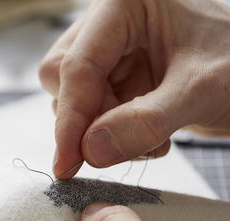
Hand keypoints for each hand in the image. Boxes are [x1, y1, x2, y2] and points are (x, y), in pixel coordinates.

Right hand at [39, 0, 229, 178]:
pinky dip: (113, 133)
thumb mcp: (200, 90)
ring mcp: (110, 51)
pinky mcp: (116, 76)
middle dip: (90, 119)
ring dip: (101, 130)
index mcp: (124, 5)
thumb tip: (90, 151)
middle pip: (63, 77)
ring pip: (73, 97)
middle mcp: (109, 24)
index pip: (77, 64)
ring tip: (151, 138)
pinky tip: (150, 136)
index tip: (68, 162)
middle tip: (125, 142)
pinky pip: (92, 110)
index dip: (71, 117)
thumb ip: (145, 122)